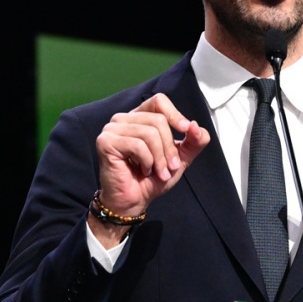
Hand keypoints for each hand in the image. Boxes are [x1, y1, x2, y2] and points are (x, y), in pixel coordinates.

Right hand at [93, 93, 210, 225]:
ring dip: (160, 158)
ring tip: (158, 172)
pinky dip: (147, 161)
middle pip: (158, 120)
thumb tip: (196, 126)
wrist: (134, 200)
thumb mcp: (179, 158)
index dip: (174, 114)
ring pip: (149, 133)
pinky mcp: (106, 142)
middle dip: (169, 148)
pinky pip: (137, 145)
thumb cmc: (152, 178)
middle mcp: (123, 119)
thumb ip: (193, 141)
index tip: (185, 130)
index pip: (158, 101)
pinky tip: (143, 170)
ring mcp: (112, 129)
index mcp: (139, 117)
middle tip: (169, 168)